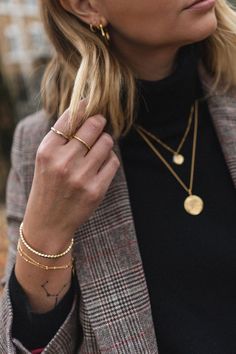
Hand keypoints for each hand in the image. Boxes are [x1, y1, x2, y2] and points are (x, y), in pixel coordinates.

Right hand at [22, 103, 119, 251]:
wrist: (48, 222)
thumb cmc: (48, 185)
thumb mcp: (46, 159)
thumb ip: (62, 137)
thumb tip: (87, 110)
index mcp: (47, 151)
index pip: (70, 117)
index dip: (84, 106)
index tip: (90, 102)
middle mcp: (63, 162)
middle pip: (94, 126)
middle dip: (99, 121)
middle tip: (100, 122)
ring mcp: (81, 177)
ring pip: (107, 142)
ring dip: (105, 141)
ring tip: (98, 146)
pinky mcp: (96, 190)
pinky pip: (113, 161)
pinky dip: (109, 159)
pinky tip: (100, 164)